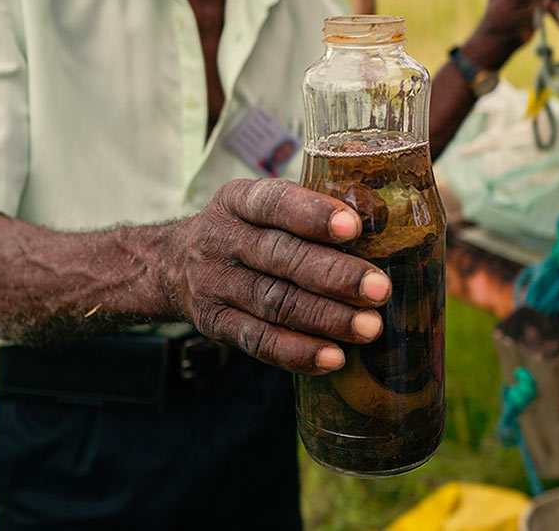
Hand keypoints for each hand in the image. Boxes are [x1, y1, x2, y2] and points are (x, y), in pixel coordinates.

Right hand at [166, 179, 392, 374]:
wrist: (172, 264)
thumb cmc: (246, 231)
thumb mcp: (260, 205)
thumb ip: (309, 209)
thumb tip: (386, 212)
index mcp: (238, 200)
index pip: (273, 202)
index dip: (312, 214)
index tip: (353, 227)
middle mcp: (221, 239)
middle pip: (279, 257)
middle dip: (333, 275)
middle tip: (379, 289)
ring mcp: (214, 284)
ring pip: (273, 303)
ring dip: (325, 318)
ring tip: (370, 327)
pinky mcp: (214, 323)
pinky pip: (257, 341)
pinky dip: (297, 352)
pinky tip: (333, 358)